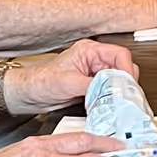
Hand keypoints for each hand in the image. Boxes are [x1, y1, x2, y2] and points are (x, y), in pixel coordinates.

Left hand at [8, 40, 136, 113]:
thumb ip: (92, 86)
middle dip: (125, 83)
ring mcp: (94, 74)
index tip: (129, 86)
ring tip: (116, 102)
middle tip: (125, 97)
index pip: (120, 55)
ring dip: (118, 92)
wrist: (27, 95)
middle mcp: (94, 60)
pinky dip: (112, 99)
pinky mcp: (92, 86)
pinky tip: (109, 106)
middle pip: (123, 68)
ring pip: (118, 81)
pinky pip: (110, 91)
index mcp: (89, 51)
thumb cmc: (40, 82)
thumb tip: (112, 91)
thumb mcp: (68, 83)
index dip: (127, 70)